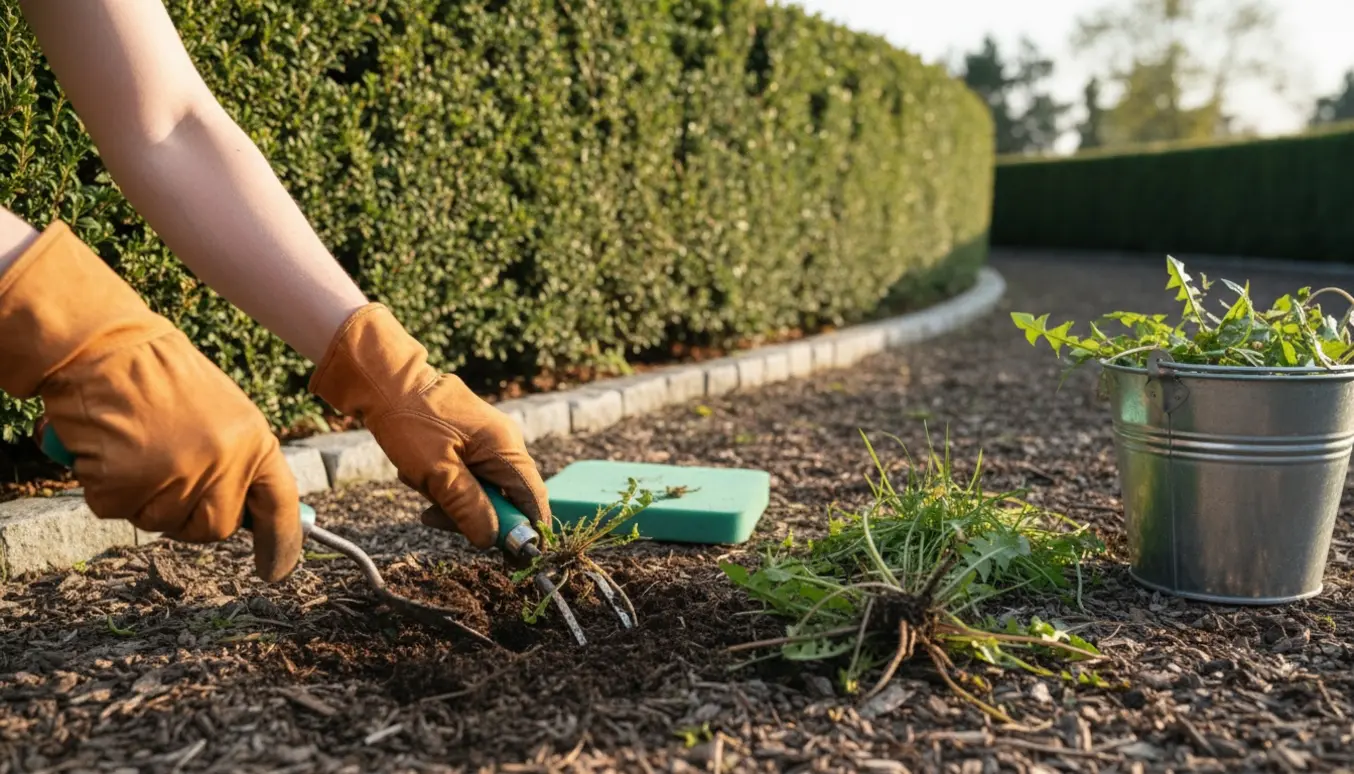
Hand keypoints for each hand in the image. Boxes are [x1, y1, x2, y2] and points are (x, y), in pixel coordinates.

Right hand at [0, 221, 302, 581]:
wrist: (104, 346)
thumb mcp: (221, 412)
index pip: (279, 503)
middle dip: (191, 515)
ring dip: (145, 497)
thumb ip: (236, 458)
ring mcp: (175, 477)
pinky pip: (119, 510)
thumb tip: (246, 510)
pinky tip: (110, 449)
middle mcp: (223, 464)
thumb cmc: (159, 374)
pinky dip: (107, 488)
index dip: (282, 541)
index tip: (276, 568)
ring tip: (136, 446)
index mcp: (253, 440)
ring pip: (162, 522)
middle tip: (167, 475)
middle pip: (215, 527)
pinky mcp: (127, 487)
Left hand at [308, 304, 549, 548]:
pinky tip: (419, 474)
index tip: (508, 558)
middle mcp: (506, 444)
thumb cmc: (410, 423)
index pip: (534, 500)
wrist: (384, 381)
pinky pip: (468, 475)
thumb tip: (492, 541)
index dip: (526, 531)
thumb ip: (468, 509)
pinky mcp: (471, 440)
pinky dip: (445, 483)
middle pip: (507, 499)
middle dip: (472, 514)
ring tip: (418, 486)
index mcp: (506, 449)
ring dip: (452, 499)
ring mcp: (489, 441)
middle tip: (434, 516)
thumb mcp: (437, 474)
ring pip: (483, 489)